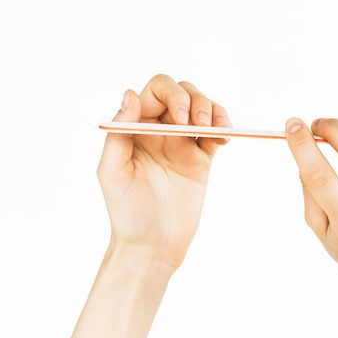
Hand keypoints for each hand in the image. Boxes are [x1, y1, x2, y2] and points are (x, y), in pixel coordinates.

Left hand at [97, 74, 230, 269]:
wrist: (153, 245)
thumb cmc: (128, 213)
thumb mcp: (113, 173)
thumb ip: (119, 133)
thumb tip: (130, 94)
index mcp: (135, 128)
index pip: (155, 92)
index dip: (171, 95)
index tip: (180, 119)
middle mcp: (159, 130)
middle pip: (182, 94)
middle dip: (195, 101)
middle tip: (198, 124)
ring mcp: (181, 144)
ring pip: (202, 109)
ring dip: (213, 110)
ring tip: (217, 129)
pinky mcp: (201, 159)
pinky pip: (215, 134)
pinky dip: (223, 130)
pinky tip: (224, 140)